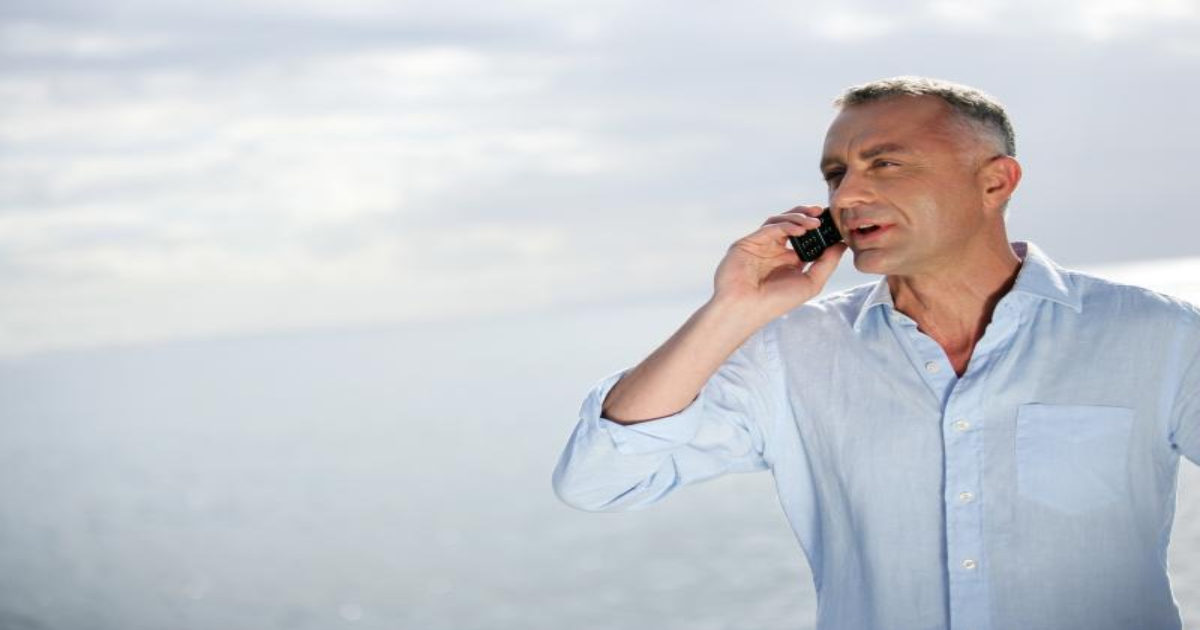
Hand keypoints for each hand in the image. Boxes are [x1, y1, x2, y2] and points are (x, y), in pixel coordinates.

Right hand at [712, 205, 846, 319]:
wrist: (746, 309)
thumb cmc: (776, 302)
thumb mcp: (811, 282)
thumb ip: (827, 262)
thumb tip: (842, 244)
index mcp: (787, 260)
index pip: (804, 236)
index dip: (818, 228)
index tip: (832, 221)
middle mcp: (773, 250)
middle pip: (791, 223)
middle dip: (807, 215)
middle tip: (822, 212)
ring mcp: (760, 245)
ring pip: (779, 221)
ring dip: (797, 218)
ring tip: (814, 222)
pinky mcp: (747, 242)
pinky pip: (769, 227)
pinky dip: (786, 225)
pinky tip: (800, 229)